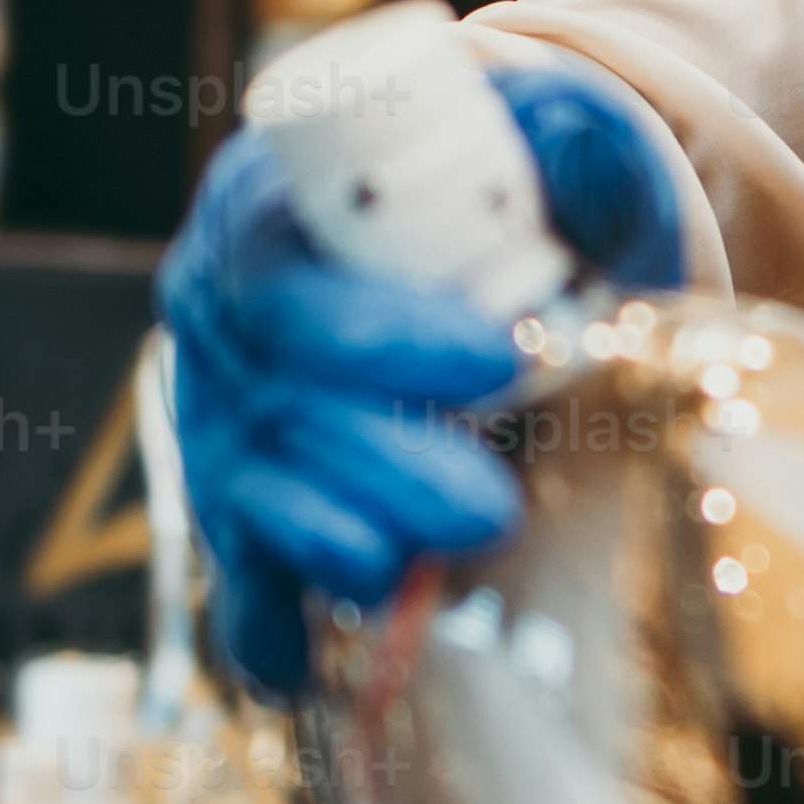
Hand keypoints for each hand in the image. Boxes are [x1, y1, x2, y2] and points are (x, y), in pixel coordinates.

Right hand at [165, 53, 695, 693]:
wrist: (483, 241)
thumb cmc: (509, 181)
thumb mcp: (545, 134)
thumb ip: (564, 137)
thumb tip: (582, 151)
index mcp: (267, 207)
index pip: (289, 279)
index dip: (378, 333)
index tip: (497, 359)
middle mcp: (222, 316)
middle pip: (275, 403)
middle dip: (381, 461)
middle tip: (491, 505)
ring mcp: (224, 418)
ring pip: (251, 492)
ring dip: (331, 545)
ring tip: (410, 574)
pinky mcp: (246, 504)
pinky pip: (236, 575)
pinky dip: (267, 625)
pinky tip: (303, 669)